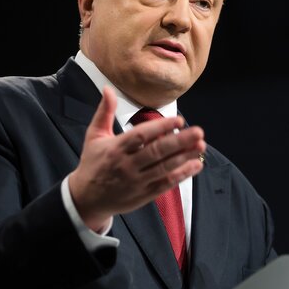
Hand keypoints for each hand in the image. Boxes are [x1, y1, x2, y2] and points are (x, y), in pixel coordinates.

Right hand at [68, 86, 204, 230]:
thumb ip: (104, 112)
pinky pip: (166, 184)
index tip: (179, 120)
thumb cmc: (92, 163)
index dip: (161, 127)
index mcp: (116, 148)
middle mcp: (127, 165)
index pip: (141, 136)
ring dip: (185, 157)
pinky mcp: (144, 195)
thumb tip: (108, 89)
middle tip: (199, 132)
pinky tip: (196, 165)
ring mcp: (137, 182)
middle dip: (179, 142)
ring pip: (164, 168)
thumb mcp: (94, 136)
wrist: (87, 199)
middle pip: (157, 152)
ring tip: (201, 146)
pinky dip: (182, 175)